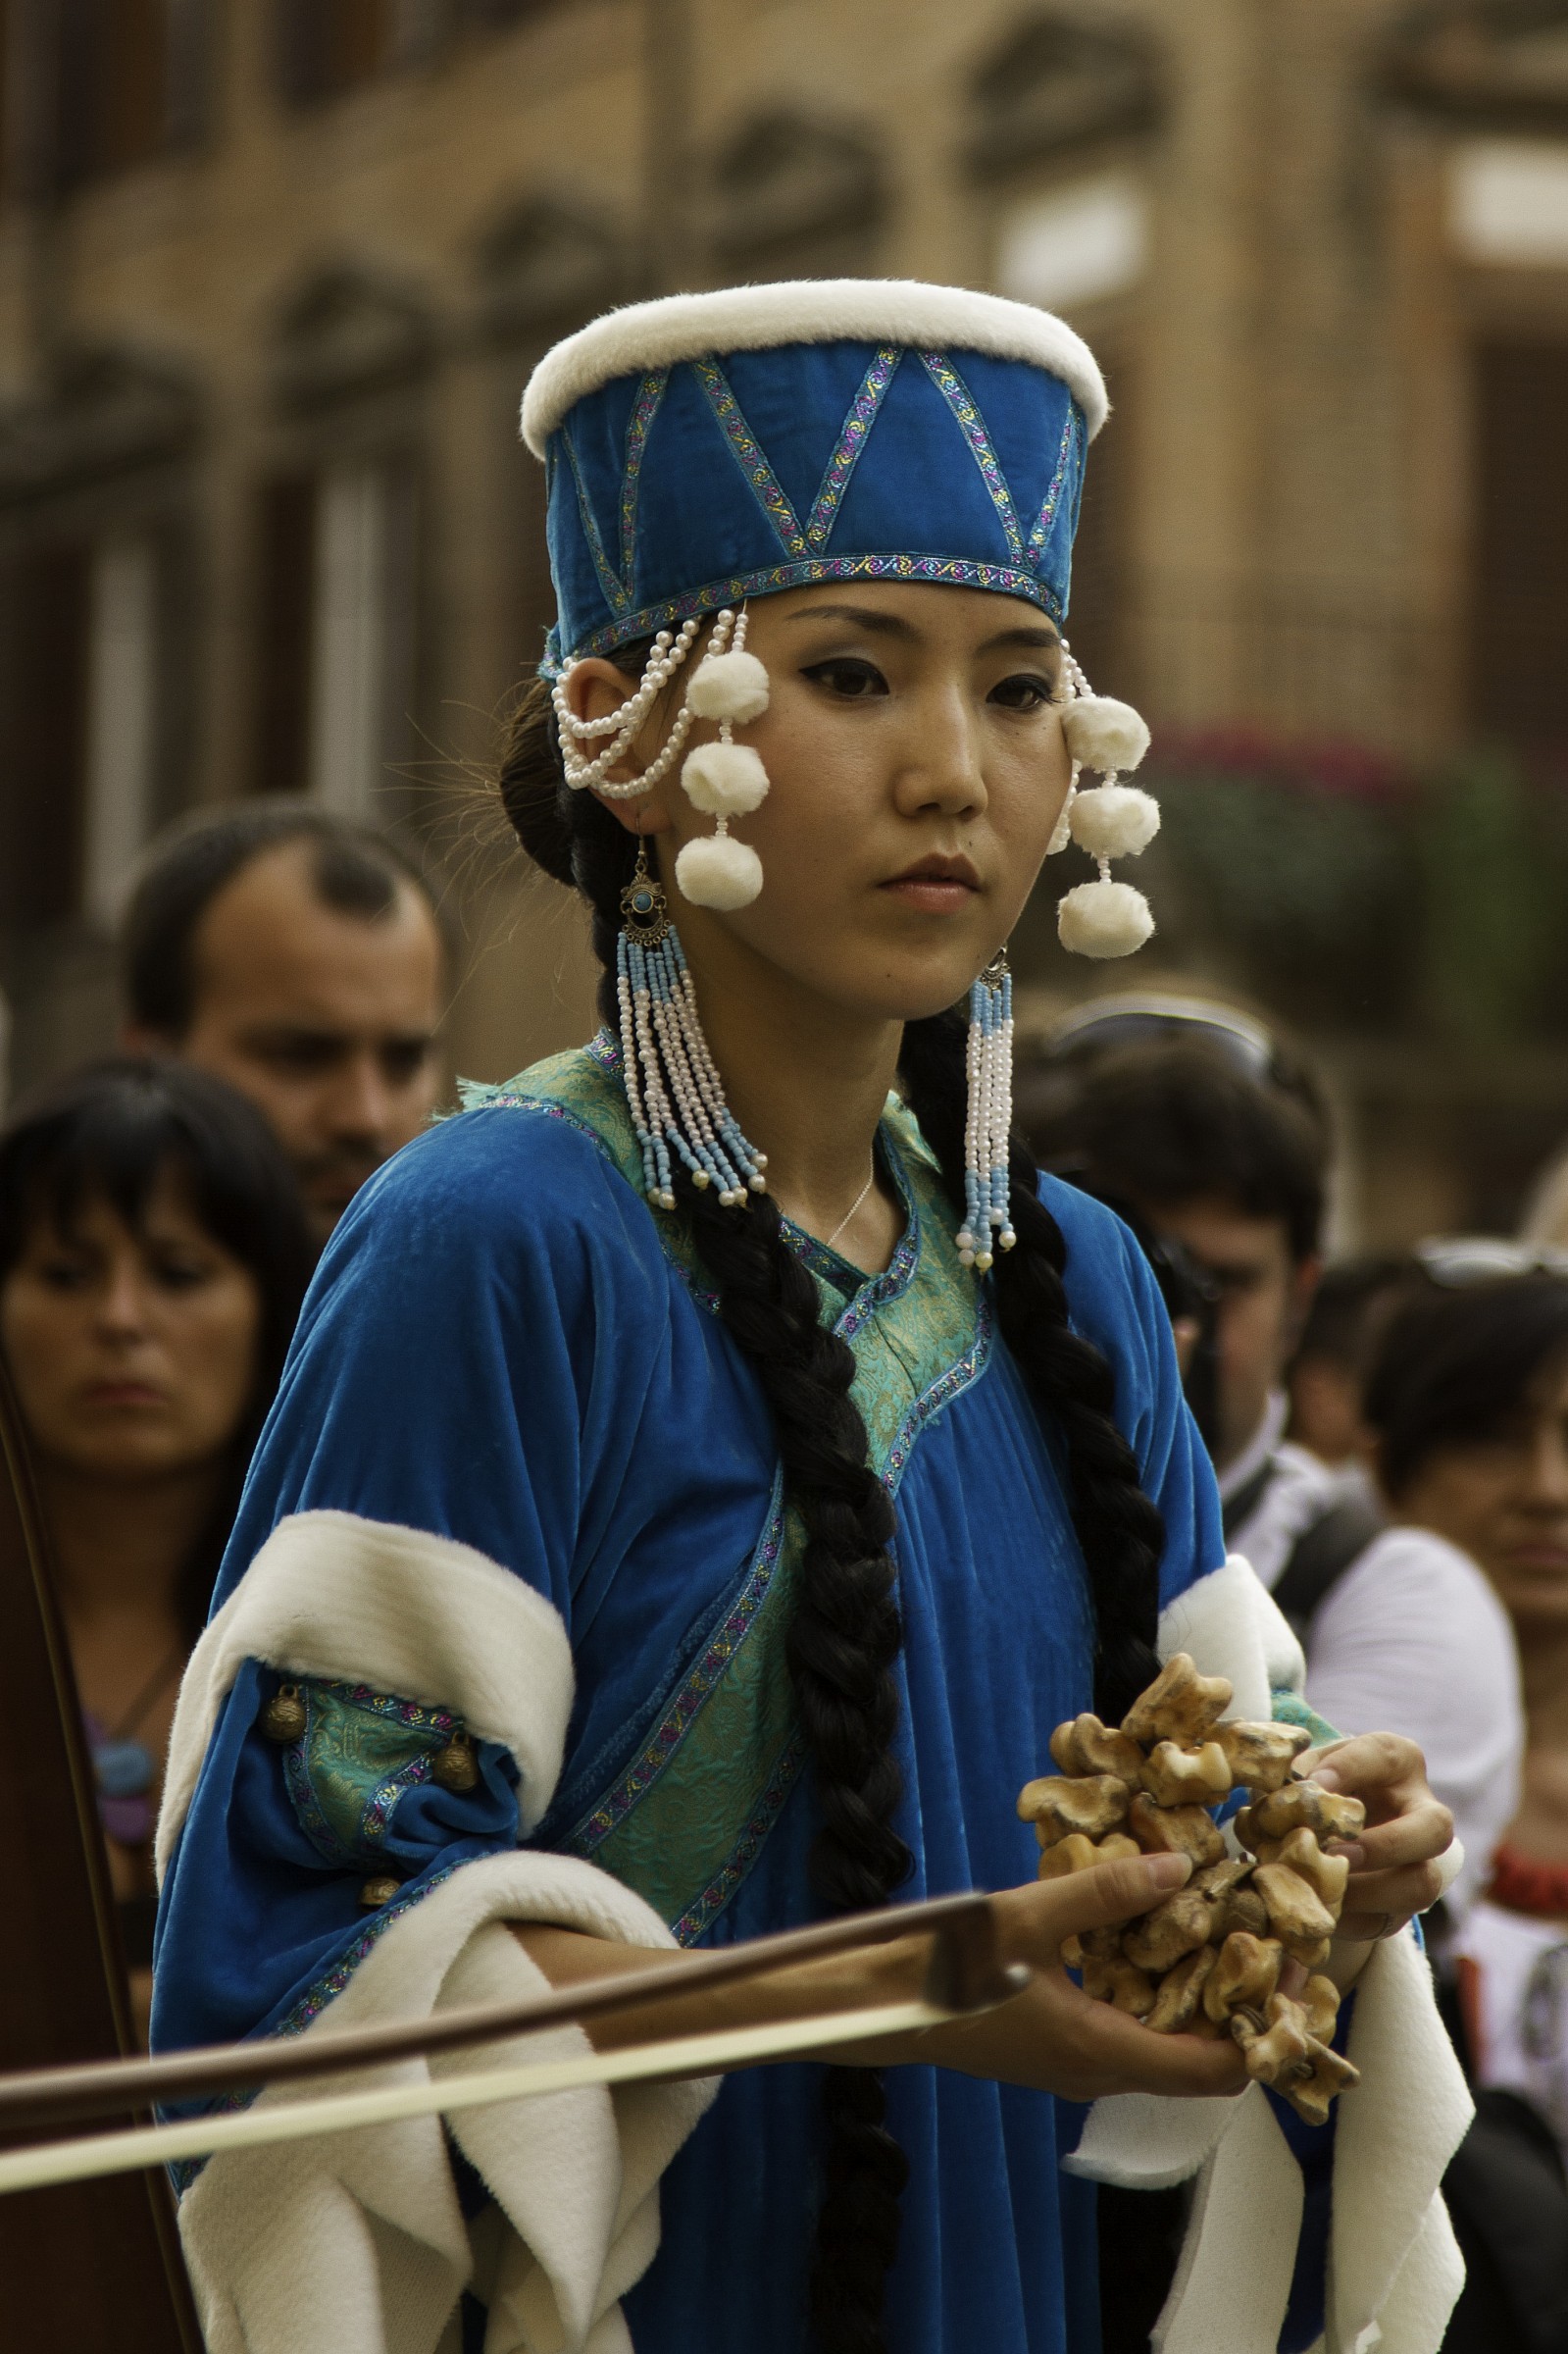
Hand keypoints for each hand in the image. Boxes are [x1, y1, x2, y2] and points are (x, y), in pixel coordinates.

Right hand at [900, 1851, 1248, 2102]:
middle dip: (1242, 2013)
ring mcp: (1076, 2063)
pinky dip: (1160, 1996)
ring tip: (1227, 1937)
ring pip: (1165, 2049)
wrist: (878, 2003)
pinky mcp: (1057, 2045)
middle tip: (1271, 1950)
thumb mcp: (1025, 1917)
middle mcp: (1097, 2070)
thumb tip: (1179, 1865)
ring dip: (1201, 2004)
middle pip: (1198, 2065)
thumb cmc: (946, 1968)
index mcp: (1100, 2051)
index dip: (1263, 2032)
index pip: (1213, 2070)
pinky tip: (1156, 1940)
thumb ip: (1102, 1893)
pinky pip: (1132, 2032)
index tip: (1294, 1978)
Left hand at [1306, 1732, 1453, 1959]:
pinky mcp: (1403, 1905)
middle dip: (1386, 1845)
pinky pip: (1388, 1920)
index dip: (1350, 1769)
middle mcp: (1422, 1809)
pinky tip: (1320, 1908)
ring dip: (1369, 1892)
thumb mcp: (1309, 1768)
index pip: (1386, 1755)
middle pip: (1436, 1829)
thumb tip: (1288, 1797)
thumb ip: (1297, 1777)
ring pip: (1422, 1884)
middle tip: (1339, 1853)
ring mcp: (1420, 1861)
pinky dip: (1351, 1919)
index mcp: (1397, 1761)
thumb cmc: (1319, 1786)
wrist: (1331, 1827)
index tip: (1314, 1785)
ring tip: (1324, 1887)